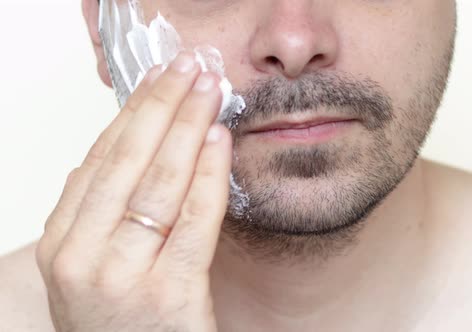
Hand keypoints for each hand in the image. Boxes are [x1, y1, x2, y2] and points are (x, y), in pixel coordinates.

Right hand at [35, 51, 230, 331]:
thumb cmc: (122, 326)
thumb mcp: (91, 271)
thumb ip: (96, 217)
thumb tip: (111, 156)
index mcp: (61, 246)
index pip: (100, 160)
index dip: (131, 113)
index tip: (155, 81)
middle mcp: (83, 257)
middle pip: (127, 161)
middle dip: (162, 105)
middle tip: (188, 68)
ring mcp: (124, 274)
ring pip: (159, 181)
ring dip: (187, 126)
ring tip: (208, 91)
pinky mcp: (170, 291)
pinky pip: (194, 217)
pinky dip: (208, 172)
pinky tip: (218, 139)